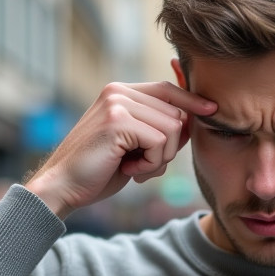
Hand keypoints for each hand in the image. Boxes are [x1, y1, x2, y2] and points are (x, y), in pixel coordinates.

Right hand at [26, 82, 215, 217]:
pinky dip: (151, 163)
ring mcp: (117, 104)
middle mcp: (118, 92)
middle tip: (142, 165)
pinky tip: (129, 170)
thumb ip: (157, 128)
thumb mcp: (133, 145)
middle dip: (169, 147)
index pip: (168, 89)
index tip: (211, 109)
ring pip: (173, 128)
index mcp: (120, 92)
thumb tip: (195, 119)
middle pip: (176, 112)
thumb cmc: (99, 170)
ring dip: (160, 158)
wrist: (62, 186)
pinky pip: (160, 141)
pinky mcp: (117, 121)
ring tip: (133, 167)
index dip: (191, 101)